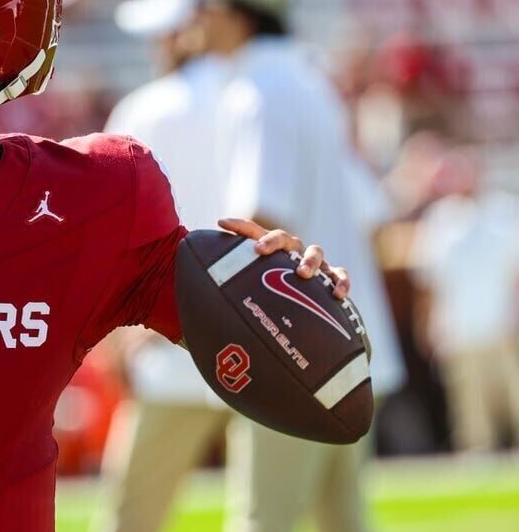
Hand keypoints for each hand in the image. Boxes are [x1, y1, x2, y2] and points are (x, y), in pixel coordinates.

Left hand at [217, 218, 350, 299]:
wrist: (302, 309)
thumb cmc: (269, 294)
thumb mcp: (248, 286)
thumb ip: (228, 282)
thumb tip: (189, 291)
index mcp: (272, 249)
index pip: (254, 232)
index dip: (238, 226)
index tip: (221, 222)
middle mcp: (292, 251)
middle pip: (285, 237)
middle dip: (272, 241)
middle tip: (259, 250)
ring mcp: (314, 264)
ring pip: (316, 253)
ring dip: (309, 261)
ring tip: (302, 273)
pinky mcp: (332, 278)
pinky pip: (340, 275)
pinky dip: (341, 281)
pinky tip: (338, 294)